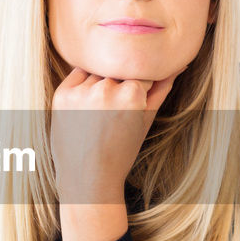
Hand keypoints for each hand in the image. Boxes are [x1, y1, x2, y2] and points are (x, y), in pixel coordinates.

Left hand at [50, 68, 176, 203]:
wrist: (88, 177)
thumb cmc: (121, 151)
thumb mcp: (146, 119)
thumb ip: (161, 88)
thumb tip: (177, 64)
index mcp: (132, 94)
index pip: (141, 71)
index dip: (139, 87)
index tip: (134, 104)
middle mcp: (106, 89)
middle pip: (118, 70)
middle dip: (119, 84)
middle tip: (114, 112)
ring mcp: (82, 91)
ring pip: (98, 70)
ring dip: (101, 83)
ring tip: (100, 113)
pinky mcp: (62, 94)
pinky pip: (78, 74)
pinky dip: (83, 84)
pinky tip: (86, 107)